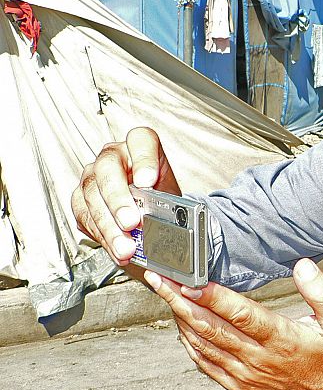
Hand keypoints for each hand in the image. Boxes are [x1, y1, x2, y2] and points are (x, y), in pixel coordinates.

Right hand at [70, 128, 179, 264]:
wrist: (149, 214)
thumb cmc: (162, 199)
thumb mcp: (174, 198)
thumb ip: (172, 204)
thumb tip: (173, 227)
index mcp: (141, 146)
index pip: (141, 140)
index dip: (143, 159)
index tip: (148, 182)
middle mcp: (114, 156)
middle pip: (108, 168)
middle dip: (118, 199)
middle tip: (132, 223)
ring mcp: (93, 175)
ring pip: (92, 195)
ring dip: (109, 226)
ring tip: (126, 248)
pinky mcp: (81, 199)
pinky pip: (85, 216)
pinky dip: (103, 237)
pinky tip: (116, 249)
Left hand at [144, 259, 322, 389]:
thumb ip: (322, 292)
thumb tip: (303, 266)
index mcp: (280, 339)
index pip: (240, 314)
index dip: (211, 296)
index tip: (189, 279)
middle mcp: (257, 358)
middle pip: (210, 327)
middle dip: (180, 300)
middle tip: (160, 279)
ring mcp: (243, 374)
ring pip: (202, 343)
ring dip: (180, 318)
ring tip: (164, 293)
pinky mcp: (236, 384)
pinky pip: (204, 362)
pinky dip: (188, 341)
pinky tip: (180, 324)